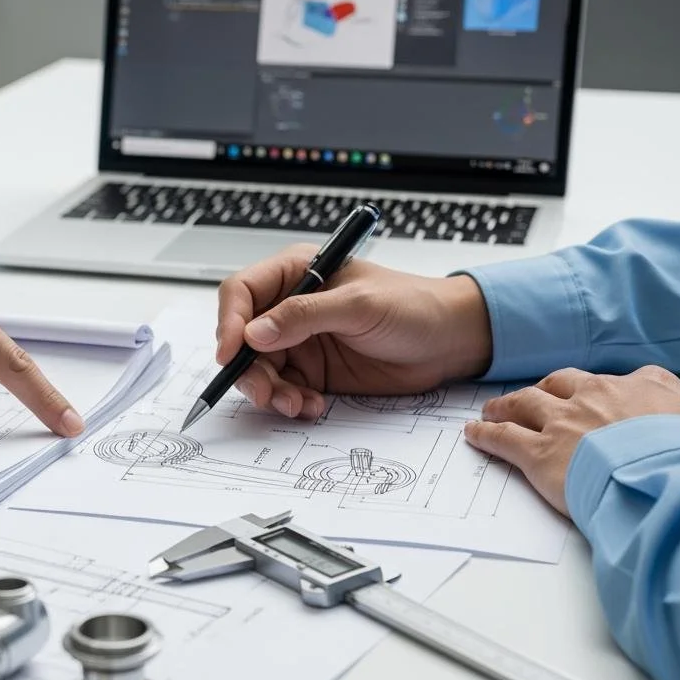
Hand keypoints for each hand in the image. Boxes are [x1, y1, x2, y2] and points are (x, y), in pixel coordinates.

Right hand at [216, 244, 493, 419]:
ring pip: (259, 369)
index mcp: (296, 273)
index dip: (229, 322)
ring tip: (296, 404)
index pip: (242, 293)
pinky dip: (290, 402)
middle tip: (264, 392)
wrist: (451, 342)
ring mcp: (300, 341)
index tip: (232, 354)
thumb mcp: (359, 305)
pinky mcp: (313, 371)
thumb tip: (254, 332)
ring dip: (270, 391)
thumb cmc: (414, 306)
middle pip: (242, 338)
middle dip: (248, 369)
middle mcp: (290, 306)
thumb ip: (304, 315)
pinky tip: (312, 406)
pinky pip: (283, 390)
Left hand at [466, 365, 679, 515]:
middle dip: (544, 390)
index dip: (603, 389)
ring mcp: (564, 421)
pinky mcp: (538, 451)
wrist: (666, 477)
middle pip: (560, 383)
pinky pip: (502, 438)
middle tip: (531, 397)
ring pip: (524, 404)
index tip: (598, 394)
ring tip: (493, 410)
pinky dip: (485, 435)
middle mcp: (598, 396)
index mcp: (645, 388)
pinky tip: (475, 434)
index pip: (621, 380)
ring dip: (506, 406)